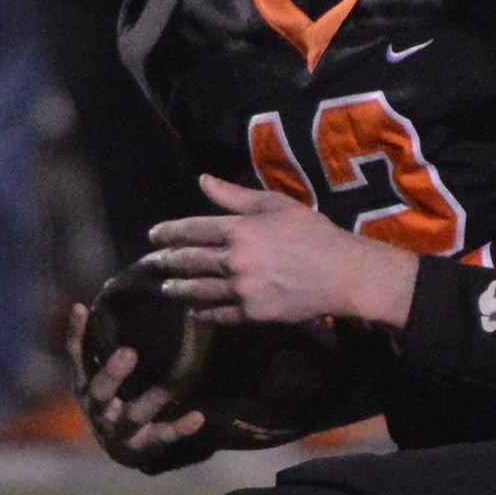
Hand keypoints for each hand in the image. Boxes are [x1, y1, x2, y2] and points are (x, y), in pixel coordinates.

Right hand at [66, 300, 208, 468]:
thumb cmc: (115, 396)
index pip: (77, 356)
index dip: (77, 334)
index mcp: (85, 384)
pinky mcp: (142, 447)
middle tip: (129, 353)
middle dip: (113, 374)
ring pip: (131, 417)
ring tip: (168, 390)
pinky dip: (179, 428)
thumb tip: (110, 283)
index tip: (82, 308)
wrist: (123, 447)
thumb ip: (104, 338)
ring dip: (150, 401)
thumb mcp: (103, 370)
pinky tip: (197, 417)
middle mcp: (97, 408)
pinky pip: (162, 437)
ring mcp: (118, 430)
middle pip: (99, 391)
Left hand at [147, 176, 414, 327]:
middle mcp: (233, 261)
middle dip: (167, 261)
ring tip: (166, 289)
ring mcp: (241, 290)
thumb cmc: (313, 233)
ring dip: (178, 289)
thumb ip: (235, 195)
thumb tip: (202, 179)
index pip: (191, 230)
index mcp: (238, 230)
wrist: (343, 274)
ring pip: (198, 290)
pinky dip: (203, 314)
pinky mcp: (252, 313)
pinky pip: (220, 314)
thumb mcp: (275, 205)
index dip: (168, 232)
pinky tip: (194, 313)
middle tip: (153, 262)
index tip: (154, 235)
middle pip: (189, 261)